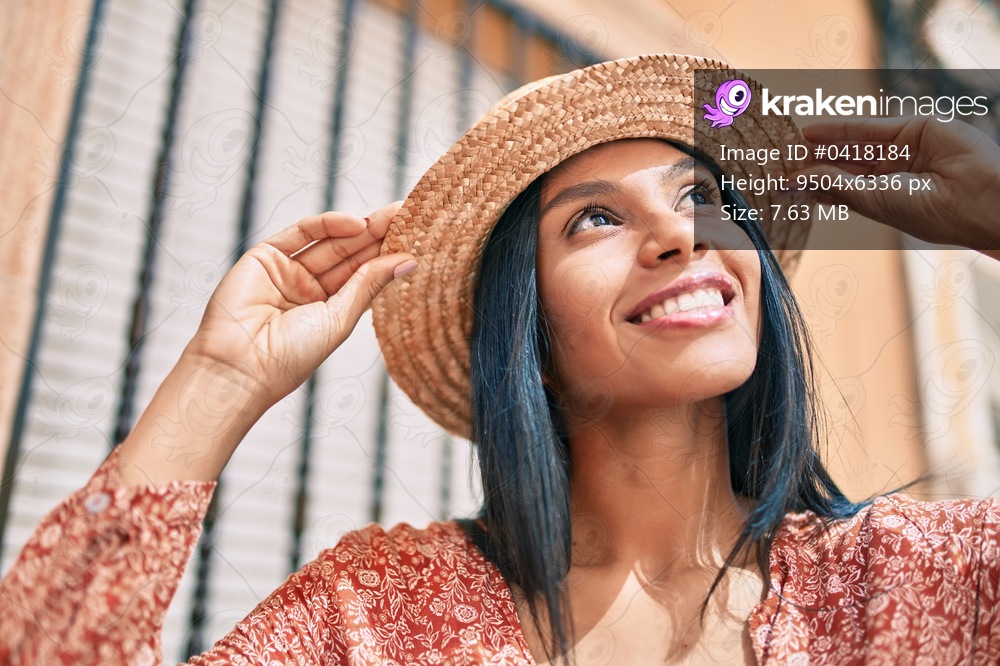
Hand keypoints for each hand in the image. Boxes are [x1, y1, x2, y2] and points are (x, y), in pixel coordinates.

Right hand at [117, 203, 415, 484]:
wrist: (240, 366)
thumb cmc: (290, 357)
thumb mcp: (339, 319)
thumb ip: (368, 285)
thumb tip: (407, 260)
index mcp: (328, 309)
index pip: (363, 274)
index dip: (388, 255)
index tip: (419, 238)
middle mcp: (308, 288)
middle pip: (351, 254)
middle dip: (380, 235)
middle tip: (412, 214)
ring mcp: (287, 271)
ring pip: (330, 242)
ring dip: (362, 227)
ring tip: (394, 213)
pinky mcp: (265, 256)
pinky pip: (302, 234)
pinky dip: (329, 224)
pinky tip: (357, 223)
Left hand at [794, 117, 999, 257]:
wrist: (976, 196)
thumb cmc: (927, 210)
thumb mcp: (871, 199)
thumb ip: (832, 183)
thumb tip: (794, 180)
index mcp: (880, 200)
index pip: (838, 188)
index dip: (809, 182)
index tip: (780, 179)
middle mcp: (888, 176)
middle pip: (841, 164)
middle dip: (811, 160)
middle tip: (778, 156)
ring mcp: (901, 152)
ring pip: (852, 144)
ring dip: (821, 142)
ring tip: (788, 142)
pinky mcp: (911, 129)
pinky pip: (869, 128)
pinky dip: (839, 128)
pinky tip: (811, 131)